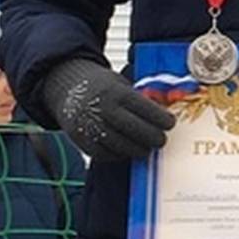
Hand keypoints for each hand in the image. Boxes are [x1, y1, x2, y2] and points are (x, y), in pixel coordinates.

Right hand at [42, 57, 174, 162]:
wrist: (68, 88)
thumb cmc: (103, 86)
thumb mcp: (122, 84)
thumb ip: (140, 98)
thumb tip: (167, 111)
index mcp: (115, 92)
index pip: (144, 109)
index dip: (161, 119)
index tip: (170, 123)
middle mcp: (102, 109)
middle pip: (135, 130)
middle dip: (153, 138)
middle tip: (162, 140)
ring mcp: (90, 126)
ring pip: (121, 145)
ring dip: (138, 150)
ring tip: (147, 148)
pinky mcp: (81, 140)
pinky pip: (105, 154)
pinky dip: (119, 154)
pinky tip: (128, 150)